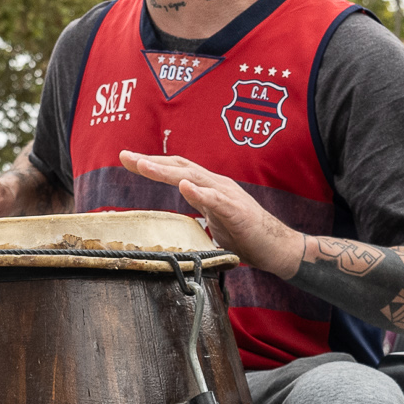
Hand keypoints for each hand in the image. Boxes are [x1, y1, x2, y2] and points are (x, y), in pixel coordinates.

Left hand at [117, 151, 300, 275]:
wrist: (278, 248)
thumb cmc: (246, 236)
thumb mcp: (214, 222)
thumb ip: (197, 213)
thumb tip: (177, 221)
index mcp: (209, 186)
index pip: (177, 169)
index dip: (152, 163)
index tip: (127, 158)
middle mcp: (217, 185)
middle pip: (180, 166)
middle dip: (150, 160)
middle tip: (125, 155)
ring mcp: (227, 196)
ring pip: (193, 177)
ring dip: (166, 171)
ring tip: (143, 166)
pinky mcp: (237, 212)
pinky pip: (215, 199)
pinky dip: (198, 192)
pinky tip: (184, 186)